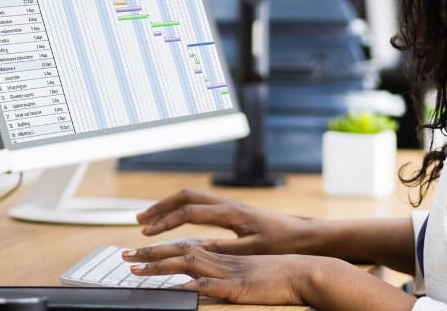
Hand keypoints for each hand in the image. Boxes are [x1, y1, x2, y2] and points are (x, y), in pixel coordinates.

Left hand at [123, 240, 312, 304]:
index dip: (160, 247)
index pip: (184, 245)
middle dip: (149, 252)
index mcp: (221, 253)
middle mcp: (220, 257)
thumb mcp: (246, 268)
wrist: (305, 272)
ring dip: (159, 265)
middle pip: (178, 250)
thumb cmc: (279, 273)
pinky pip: (209, 284)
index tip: (138, 251)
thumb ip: (224, 266)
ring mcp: (227, 270)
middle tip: (123, 256)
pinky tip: (175, 286)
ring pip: (187, 262)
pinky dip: (190, 284)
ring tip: (136, 268)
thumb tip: (202, 272)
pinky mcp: (237, 286)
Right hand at [135, 189, 317, 255]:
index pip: (188, 212)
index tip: (147, 233)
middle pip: (185, 197)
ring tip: (151, 218)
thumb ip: (222, 249)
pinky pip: (200, 203)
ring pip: (192, 197)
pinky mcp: (233, 210)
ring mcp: (230, 204)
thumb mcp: (252, 251)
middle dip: (159, 207)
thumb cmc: (282, 244)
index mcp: (230, 212)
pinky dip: (182, 208)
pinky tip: (176, 219)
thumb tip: (192, 249)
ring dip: (169, 205)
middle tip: (139, 220)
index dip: (165, 222)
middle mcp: (227, 203)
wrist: (306, 236)